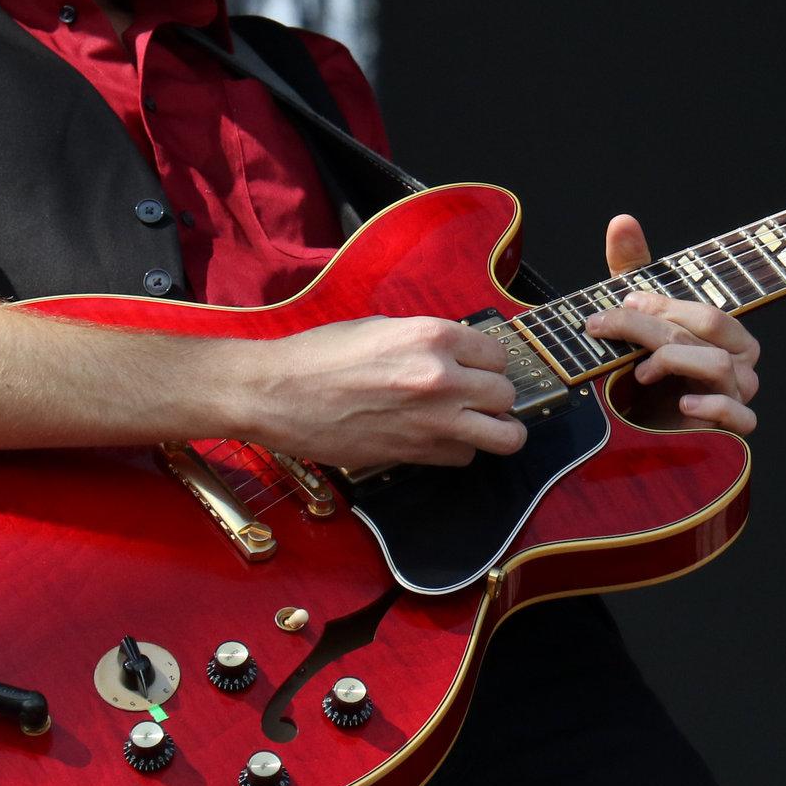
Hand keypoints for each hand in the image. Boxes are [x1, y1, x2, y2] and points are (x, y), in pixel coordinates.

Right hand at [251, 316, 524, 467]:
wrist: (278, 394)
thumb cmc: (321, 356)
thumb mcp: (382, 328)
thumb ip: (427, 341)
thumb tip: (457, 354)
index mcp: (433, 337)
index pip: (498, 354)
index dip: (488, 363)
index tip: (477, 368)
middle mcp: (442, 378)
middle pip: (506, 394)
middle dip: (495, 396)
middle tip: (477, 397)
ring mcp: (433, 421)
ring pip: (505, 435)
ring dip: (497, 430)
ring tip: (484, 426)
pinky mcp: (416, 453)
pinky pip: (465, 457)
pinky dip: (459, 451)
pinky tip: (440, 440)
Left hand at [582, 214, 762, 435]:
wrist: (642, 441)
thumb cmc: (646, 378)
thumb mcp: (636, 319)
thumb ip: (633, 270)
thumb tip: (622, 221)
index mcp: (727, 335)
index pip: (704, 310)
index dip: (659, 305)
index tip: (620, 306)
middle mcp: (740, 362)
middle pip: (706, 329)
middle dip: (651, 326)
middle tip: (606, 328)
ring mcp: (738, 396)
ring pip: (718, 365)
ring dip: (670, 360)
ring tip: (637, 373)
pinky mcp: (731, 432)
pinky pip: (738, 416)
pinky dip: (709, 407)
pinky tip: (679, 404)